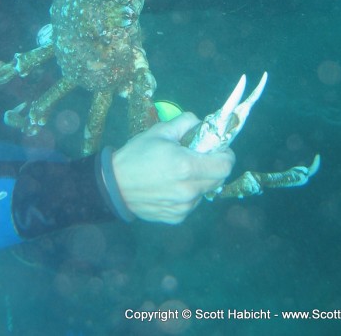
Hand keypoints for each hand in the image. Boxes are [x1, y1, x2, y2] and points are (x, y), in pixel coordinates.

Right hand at [112, 112, 234, 223]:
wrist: (114, 185)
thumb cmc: (137, 154)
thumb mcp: (161, 130)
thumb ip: (187, 122)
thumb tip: (202, 124)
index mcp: (187, 166)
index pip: (226, 165)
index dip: (226, 154)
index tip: (217, 148)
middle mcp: (189, 190)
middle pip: (218, 179)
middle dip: (213, 166)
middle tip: (198, 158)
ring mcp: (183, 207)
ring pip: (205, 191)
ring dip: (200, 180)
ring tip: (179, 173)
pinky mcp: (176, 217)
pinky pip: (191, 203)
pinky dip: (187, 194)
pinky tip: (170, 186)